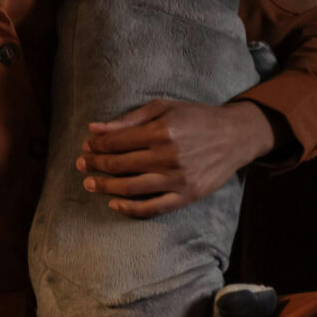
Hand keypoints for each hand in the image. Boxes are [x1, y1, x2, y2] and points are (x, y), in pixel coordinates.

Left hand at [76, 99, 275, 217]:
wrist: (236, 135)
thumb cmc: (196, 118)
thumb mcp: (163, 108)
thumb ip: (128, 119)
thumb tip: (94, 129)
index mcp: (161, 132)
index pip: (116, 142)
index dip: (96, 145)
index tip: (85, 147)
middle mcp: (169, 156)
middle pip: (120, 165)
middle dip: (95, 165)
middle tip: (80, 165)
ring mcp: (179, 178)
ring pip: (132, 188)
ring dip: (106, 187)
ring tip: (89, 184)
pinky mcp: (188, 195)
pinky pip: (154, 207)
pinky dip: (131, 209)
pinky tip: (113, 204)